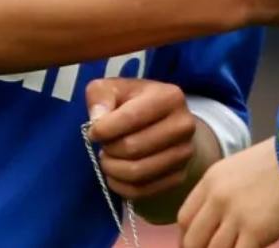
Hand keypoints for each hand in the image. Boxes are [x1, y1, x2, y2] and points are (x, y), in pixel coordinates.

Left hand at [84, 78, 201, 200]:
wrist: (165, 122)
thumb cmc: (135, 103)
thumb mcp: (114, 88)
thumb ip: (101, 96)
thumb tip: (97, 119)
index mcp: (170, 97)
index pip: (130, 117)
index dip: (103, 128)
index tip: (93, 131)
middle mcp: (184, 125)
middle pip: (132, 148)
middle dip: (109, 149)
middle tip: (104, 145)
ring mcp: (185, 153)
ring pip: (137, 172)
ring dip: (112, 169)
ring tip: (108, 158)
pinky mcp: (179, 176)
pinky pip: (142, 190)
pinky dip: (120, 186)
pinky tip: (115, 174)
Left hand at [179, 139, 278, 247]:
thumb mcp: (240, 167)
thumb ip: (223, 191)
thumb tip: (217, 220)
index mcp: (211, 180)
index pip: (184, 217)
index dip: (187, 237)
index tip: (195, 245)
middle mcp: (218, 198)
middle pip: (193, 239)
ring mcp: (235, 216)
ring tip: (235, 247)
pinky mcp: (255, 232)